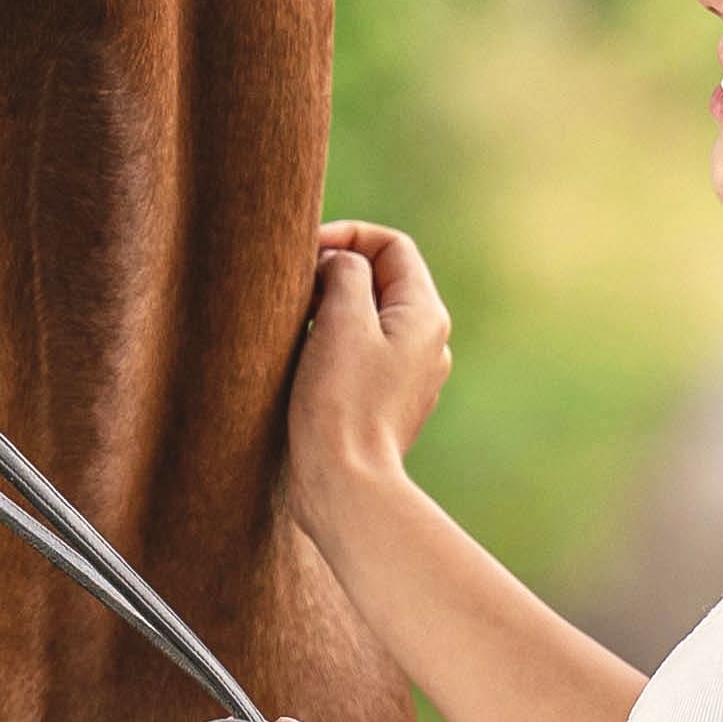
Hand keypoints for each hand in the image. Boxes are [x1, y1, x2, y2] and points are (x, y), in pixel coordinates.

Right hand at [284, 220, 454, 505]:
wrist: (346, 485)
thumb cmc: (342, 402)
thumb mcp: (342, 319)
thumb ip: (346, 272)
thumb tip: (341, 264)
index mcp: (425, 316)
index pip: (392, 246)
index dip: (348, 236)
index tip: (306, 253)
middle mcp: (427, 343)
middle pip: (381, 281)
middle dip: (336, 274)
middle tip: (294, 290)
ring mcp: (410, 376)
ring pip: (369, 319)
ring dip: (331, 311)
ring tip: (295, 326)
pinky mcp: (386, 403)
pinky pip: (362, 355)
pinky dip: (333, 345)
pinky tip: (303, 363)